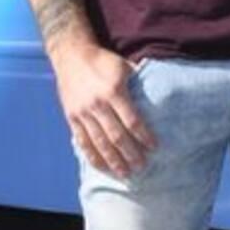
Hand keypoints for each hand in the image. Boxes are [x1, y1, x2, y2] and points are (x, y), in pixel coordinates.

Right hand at [53, 42, 154, 178]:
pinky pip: (83, 141)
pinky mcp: (72, 117)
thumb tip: (159, 94)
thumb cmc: (102, 61)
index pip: (132, 120)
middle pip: (116, 136)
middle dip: (131, 154)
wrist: (70, 55)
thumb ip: (138, 82)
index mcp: (113, 91)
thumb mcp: (122, 66)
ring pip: (99, 142)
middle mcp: (97, 104)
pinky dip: (93, 156)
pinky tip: (103, 167)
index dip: (144, 136)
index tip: (154, 147)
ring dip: (113, 160)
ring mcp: (83, 112)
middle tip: (142, 167)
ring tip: (125, 173)